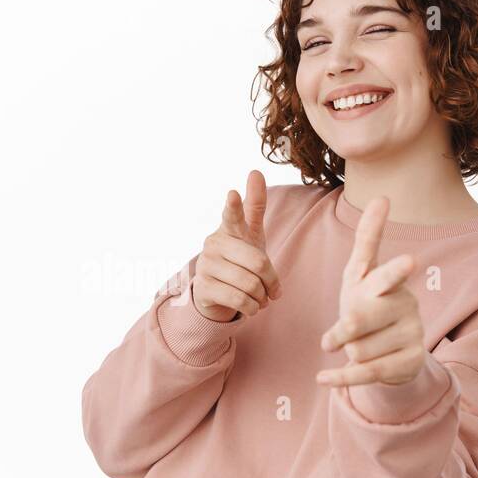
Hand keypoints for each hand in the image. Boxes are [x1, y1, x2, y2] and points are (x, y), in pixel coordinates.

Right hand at [192, 169, 282, 322]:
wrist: (217, 291)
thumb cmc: (239, 256)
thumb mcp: (251, 232)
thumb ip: (254, 204)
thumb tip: (255, 171)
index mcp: (229, 228)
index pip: (232, 215)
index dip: (234, 206)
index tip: (232, 193)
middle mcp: (214, 243)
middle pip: (257, 262)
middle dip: (270, 280)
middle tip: (273, 289)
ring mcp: (206, 265)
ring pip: (249, 284)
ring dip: (262, 297)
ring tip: (261, 298)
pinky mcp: (203, 288)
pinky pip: (239, 299)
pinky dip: (252, 307)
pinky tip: (252, 306)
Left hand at [315, 195, 424, 387]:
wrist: (393, 348)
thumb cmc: (369, 302)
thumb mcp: (362, 273)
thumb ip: (368, 239)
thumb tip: (383, 197)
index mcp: (388, 282)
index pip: (388, 273)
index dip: (395, 270)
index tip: (409, 261)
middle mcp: (405, 305)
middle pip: (362, 318)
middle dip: (345, 330)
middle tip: (331, 340)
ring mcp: (412, 333)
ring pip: (358, 348)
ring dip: (347, 351)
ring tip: (358, 346)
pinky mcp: (411, 361)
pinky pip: (366, 373)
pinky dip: (341, 378)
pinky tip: (324, 380)